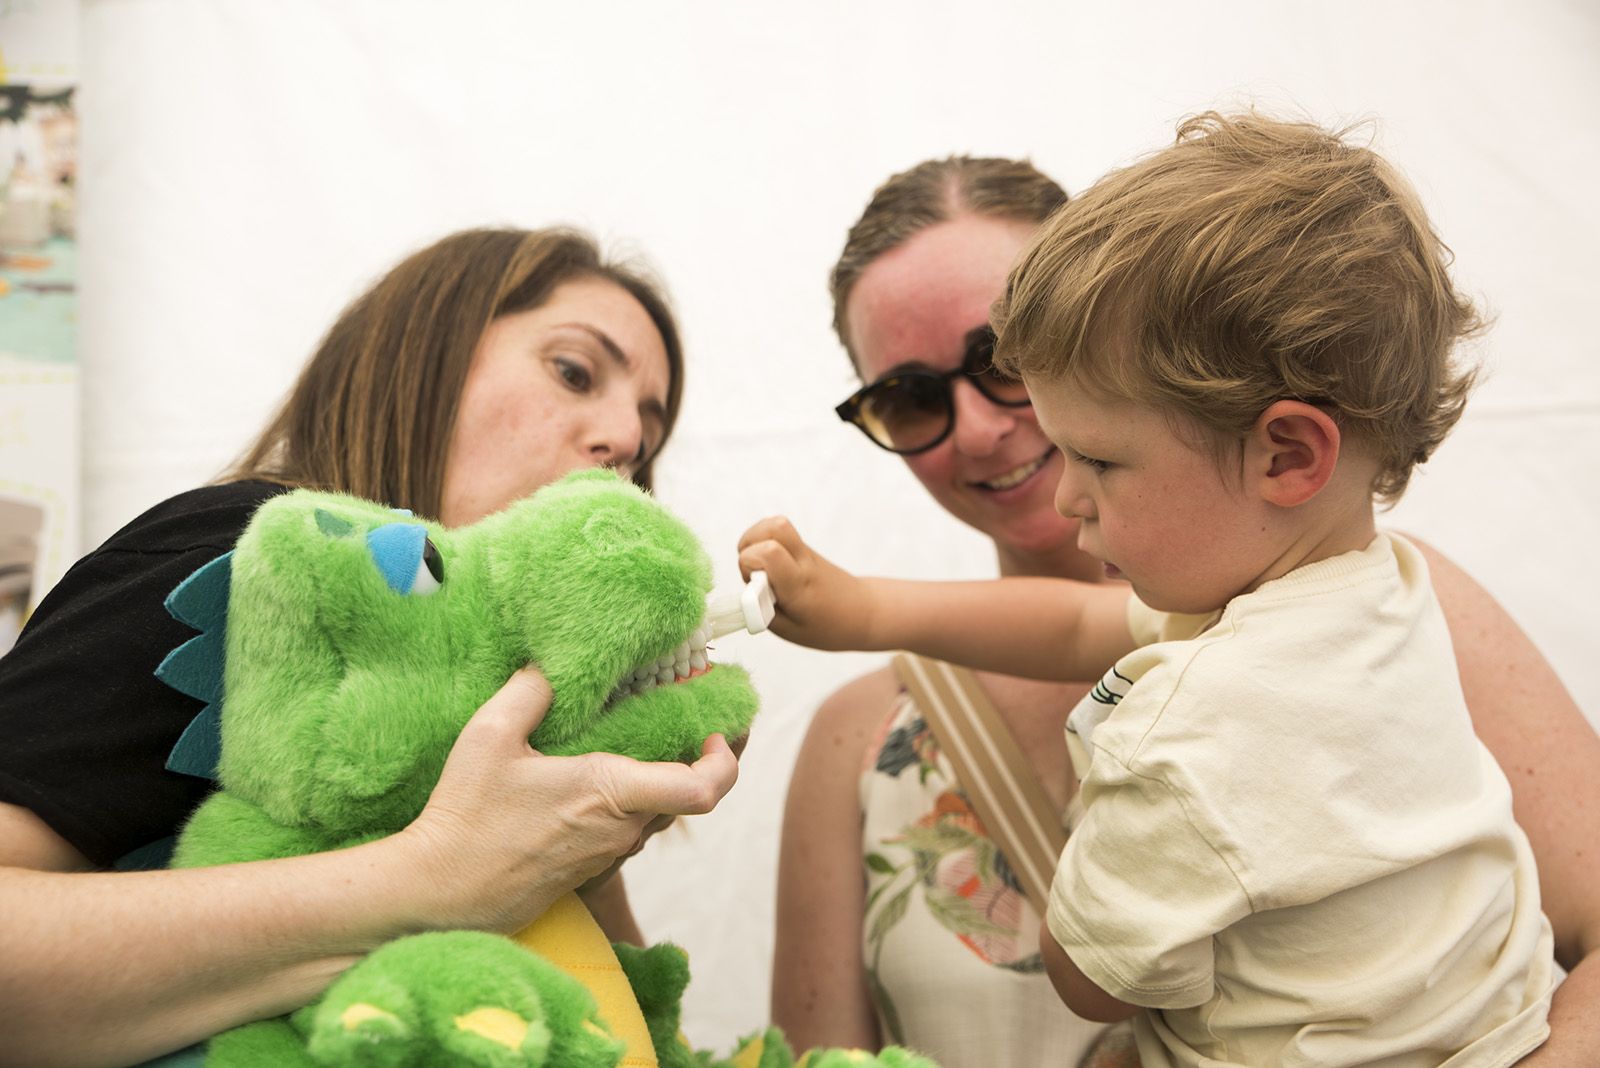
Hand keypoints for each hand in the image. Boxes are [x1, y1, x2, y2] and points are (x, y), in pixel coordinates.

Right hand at [397, 667, 738, 932]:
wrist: (439, 894)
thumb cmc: (465, 817)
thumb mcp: (489, 735)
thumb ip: (530, 690)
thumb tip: (553, 664)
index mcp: (611, 793)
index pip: (703, 789)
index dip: (725, 760)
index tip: (714, 732)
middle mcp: (621, 831)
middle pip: (688, 797)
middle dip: (695, 758)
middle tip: (683, 719)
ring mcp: (607, 857)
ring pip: (657, 816)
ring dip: (660, 781)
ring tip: (637, 741)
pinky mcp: (589, 873)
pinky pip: (628, 833)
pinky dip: (631, 804)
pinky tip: (597, 780)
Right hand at [738, 516, 877, 650]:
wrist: (863, 612)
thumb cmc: (827, 627)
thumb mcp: (790, 631)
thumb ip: (762, 611)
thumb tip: (743, 592)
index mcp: (799, 584)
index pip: (769, 552)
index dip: (749, 563)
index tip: (755, 586)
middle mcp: (803, 561)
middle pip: (775, 526)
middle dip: (749, 544)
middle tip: (753, 571)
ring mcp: (805, 551)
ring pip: (776, 523)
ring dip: (755, 540)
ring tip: (759, 566)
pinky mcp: (804, 548)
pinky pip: (779, 532)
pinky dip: (764, 542)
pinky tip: (769, 565)